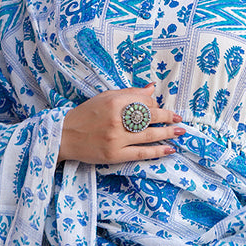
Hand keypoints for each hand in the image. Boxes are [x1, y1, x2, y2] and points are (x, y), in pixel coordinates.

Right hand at [58, 85, 184, 164]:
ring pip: (149, 135)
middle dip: (167, 117)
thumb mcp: (105, 98)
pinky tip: (170, 149)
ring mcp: (116, 139)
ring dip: (168, 133)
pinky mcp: (115, 155)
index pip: (143, 102)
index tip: (159, 108)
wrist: (65, 136)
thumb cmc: (86, 115)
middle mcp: (116, 120)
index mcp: (114, 102)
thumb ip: (129, 93)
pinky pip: (142, 153)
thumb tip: (151, 89)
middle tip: (178, 118)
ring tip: (180, 131)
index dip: (154, 105)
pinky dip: (158, 151)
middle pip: (150, 117)